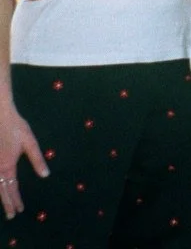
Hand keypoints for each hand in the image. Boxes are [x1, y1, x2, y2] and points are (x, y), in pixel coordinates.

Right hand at [0, 103, 46, 219]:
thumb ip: (37, 159)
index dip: (16, 200)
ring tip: (5, 207)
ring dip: (0, 197)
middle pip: (1, 190)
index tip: (19, 210)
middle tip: (12, 216)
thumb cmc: (16, 127)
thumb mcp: (31, 142)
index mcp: (8, 166)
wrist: (0, 116)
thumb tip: (46, 175)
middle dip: (7, 203)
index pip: (12, 188)